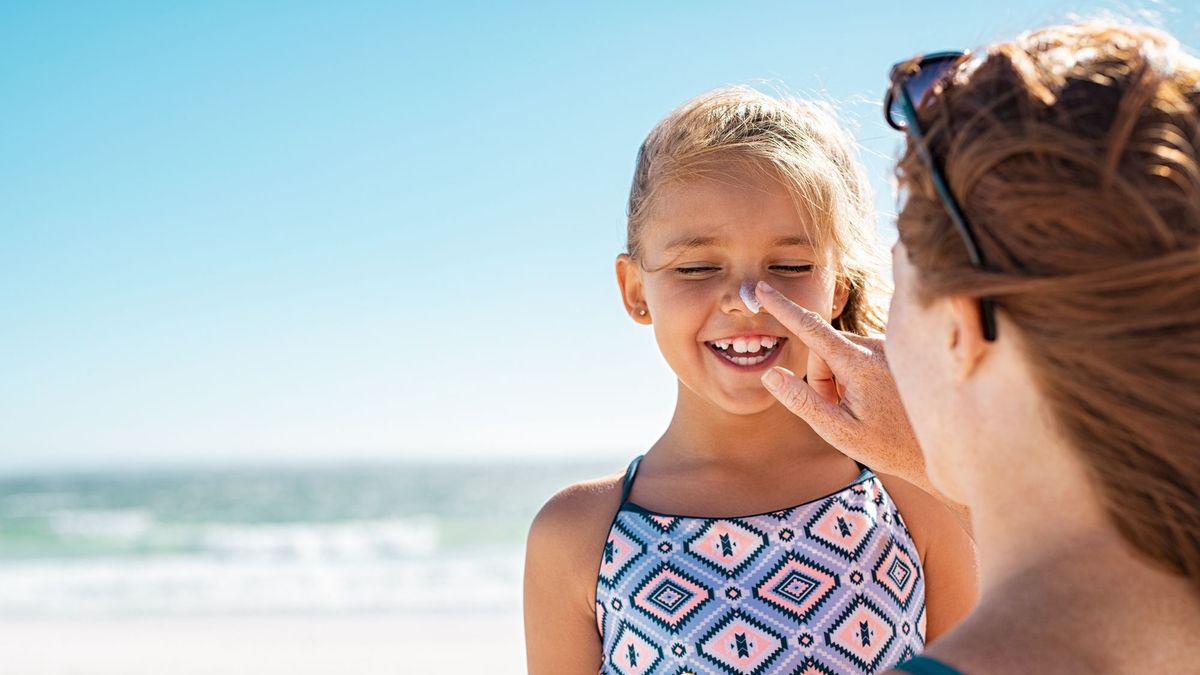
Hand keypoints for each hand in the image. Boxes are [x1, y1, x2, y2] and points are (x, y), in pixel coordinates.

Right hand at [754, 281, 931, 493]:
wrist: (943, 447)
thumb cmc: (889, 446)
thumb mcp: (838, 431)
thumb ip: (802, 401)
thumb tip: (771, 374)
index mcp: (860, 363)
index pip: (811, 329)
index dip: (782, 308)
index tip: (761, 289)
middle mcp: (876, 347)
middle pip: (823, 351)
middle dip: (822, 378)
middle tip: (839, 412)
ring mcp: (887, 348)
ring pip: (840, 354)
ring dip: (839, 379)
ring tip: (862, 410)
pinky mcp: (894, 352)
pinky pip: (858, 356)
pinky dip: (855, 376)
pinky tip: (876, 400)